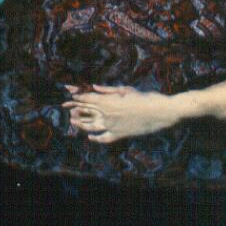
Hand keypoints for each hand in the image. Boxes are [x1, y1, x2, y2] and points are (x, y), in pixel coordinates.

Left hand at [62, 84, 180, 142]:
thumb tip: (93, 87)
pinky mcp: (120, 134)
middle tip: (65, 107)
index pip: (86, 98)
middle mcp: (107, 114)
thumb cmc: (144, 97)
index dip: (75, 95)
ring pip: (91, 126)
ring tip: (72, 121)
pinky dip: (96, 138)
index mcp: (108, 101)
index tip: (67, 94)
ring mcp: (113, 125)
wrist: (160, 111)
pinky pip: (105, 138)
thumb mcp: (125, 89)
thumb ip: (107, 90)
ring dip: (80, 124)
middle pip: (85, 111)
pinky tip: (90, 137)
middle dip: (74, 108)